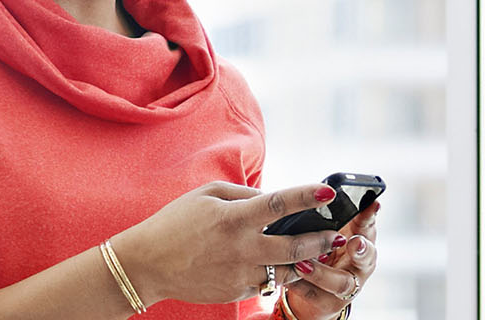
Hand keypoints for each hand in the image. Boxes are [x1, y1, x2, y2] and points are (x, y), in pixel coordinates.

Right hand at [109, 181, 342, 305]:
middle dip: (322, 241)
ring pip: (286, 270)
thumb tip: (273, 199)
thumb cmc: (176, 222)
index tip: (328, 192)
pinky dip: (278, 273)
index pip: (279, 204)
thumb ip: (244, 194)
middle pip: (295, 247)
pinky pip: (266, 282)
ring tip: (319, 252)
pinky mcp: (236, 291)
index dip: (306, 196)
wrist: (147, 264)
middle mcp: (241, 248)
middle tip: (337, 235)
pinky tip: (283, 265)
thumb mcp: (207, 194)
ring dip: (306, 262)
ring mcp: (240, 273)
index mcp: (233, 218)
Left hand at [279, 200, 381, 319]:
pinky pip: (315, 295)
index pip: (369, 225)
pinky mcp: (330, 303)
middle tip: (354, 242)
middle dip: (362, 250)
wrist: (313, 292)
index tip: (372, 205)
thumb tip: (319, 192)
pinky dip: (300, 285)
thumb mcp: (327, 230)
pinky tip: (287, 277)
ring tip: (303, 263)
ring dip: (322, 272)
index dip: (370, 216)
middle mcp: (359, 264)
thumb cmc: (320, 251)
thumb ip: (329, 216)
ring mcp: (347, 286)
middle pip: (368, 257)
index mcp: (360, 239)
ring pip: (342, 282)